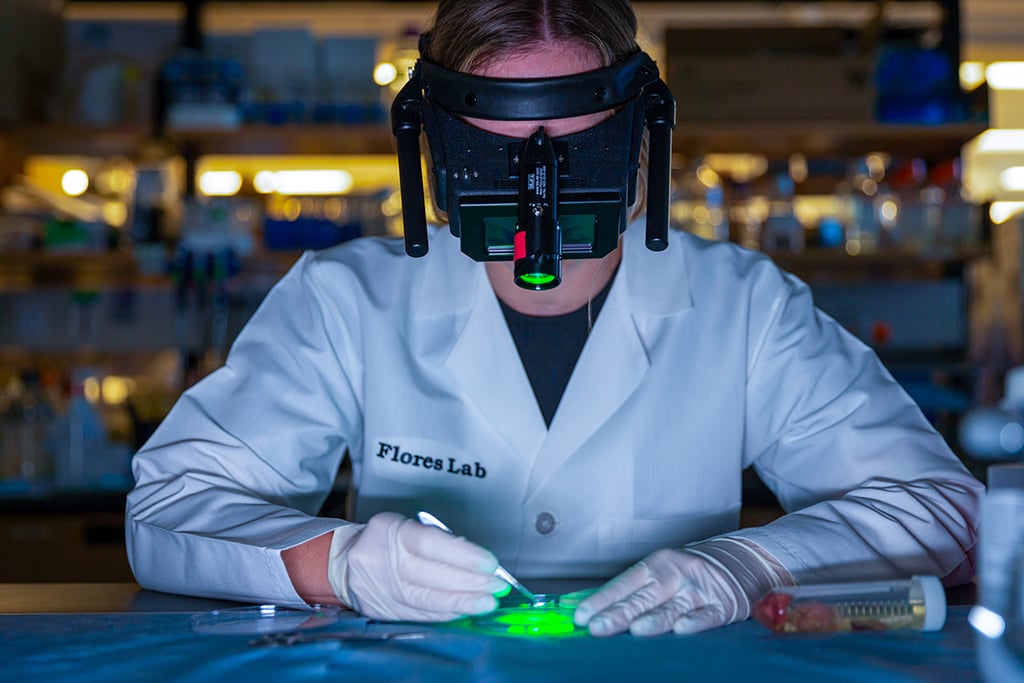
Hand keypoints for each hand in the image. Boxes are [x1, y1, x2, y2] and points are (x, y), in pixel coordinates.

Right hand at [327, 511, 506, 621]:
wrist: (344, 561)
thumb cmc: (386, 540)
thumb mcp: (407, 527)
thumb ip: (439, 541)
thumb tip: (476, 562)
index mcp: (391, 531)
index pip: (431, 543)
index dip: (463, 555)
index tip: (490, 564)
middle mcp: (382, 560)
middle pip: (431, 575)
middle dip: (469, 583)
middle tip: (497, 586)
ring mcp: (381, 589)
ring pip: (426, 600)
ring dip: (461, 603)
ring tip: (486, 603)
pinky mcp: (381, 611)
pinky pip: (418, 615)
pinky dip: (444, 614)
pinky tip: (463, 612)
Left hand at [574, 539, 790, 636]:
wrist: (740, 560)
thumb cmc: (690, 572)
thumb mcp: (661, 573)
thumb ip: (633, 592)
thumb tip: (594, 608)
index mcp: (655, 565)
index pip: (623, 584)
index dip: (601, 600)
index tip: (581, 616)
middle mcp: (675, 575)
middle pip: (643, 597)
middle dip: (619, 613)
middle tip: (598, 627)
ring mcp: (698, 589)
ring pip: (672, 607)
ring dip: (654, 619)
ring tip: (635, 629)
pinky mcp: (722, 604)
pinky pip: (707, 615)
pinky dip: (695, 621)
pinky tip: (682, 629)